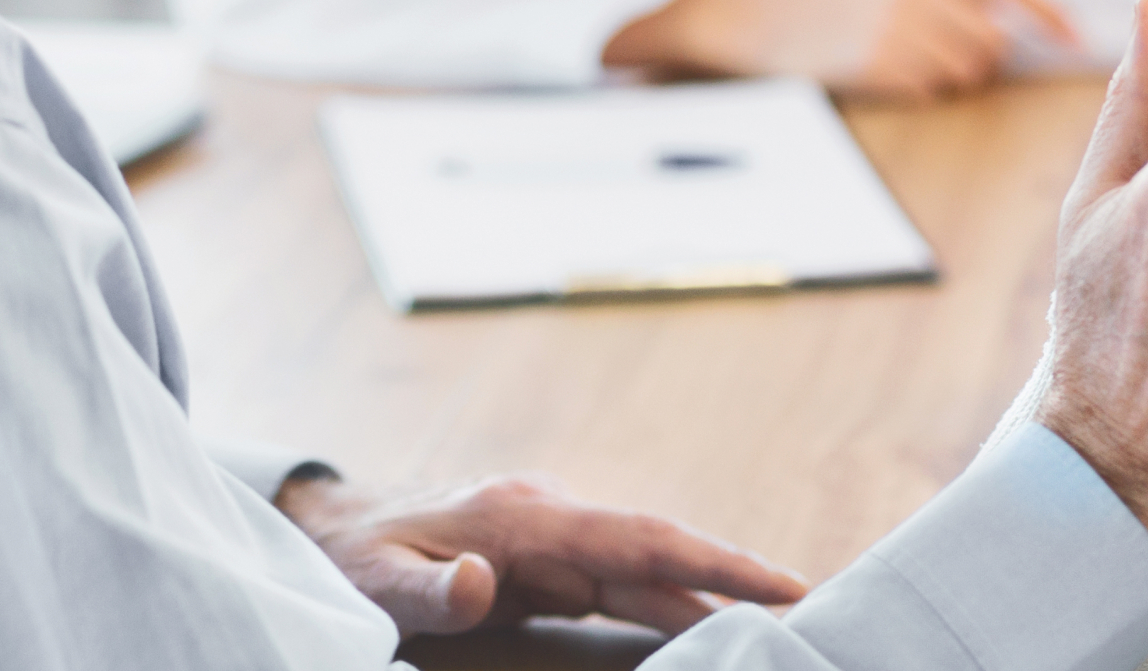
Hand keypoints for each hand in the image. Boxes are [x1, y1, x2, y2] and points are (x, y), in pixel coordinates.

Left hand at [273, 472, 807, 637]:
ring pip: (647, 569)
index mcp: (525, 518)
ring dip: (710, 593)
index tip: (781, 582)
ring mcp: (553, 537)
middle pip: (660, 552)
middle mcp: (553, 519)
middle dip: (736, 577)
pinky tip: (708, 629)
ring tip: (784, 624)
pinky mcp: (548, 560)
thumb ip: (431, 591)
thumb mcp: (377, 582)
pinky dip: (670, 602)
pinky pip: (621, 583)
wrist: (331, 528)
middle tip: (815, 607)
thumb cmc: (355, 558)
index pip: (637, 540)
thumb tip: (481, 585)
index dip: (712, 562)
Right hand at [603, 0, 1079, 99]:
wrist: (762, 23)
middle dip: (977, 57)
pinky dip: (916, 89)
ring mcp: (899, 25)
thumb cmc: (833, 4)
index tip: (1073, 37)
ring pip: (965, 70)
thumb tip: (1011, 23)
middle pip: (992, 40)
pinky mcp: (880, 62)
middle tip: (934, 55)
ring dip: (947, 76)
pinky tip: (882, 72)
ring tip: (902, 61)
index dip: (1048, 12)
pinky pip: (931, 89)